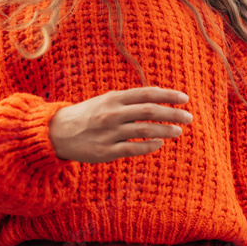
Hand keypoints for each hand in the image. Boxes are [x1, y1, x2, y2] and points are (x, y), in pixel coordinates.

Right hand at [48, 86, 192, 162]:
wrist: (57, 133)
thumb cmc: (88, 115)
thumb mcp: (106, 101)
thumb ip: (129, 101)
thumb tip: (159, 99)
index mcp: (113, 98)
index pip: (146, 93)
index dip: (167, 95)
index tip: (185, 98)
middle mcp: (112, 114)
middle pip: (149, 111)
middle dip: (172, 113)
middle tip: (189, 117)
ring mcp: (109, 133)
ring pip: (144, 130)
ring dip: (165, 130)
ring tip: (179, 131)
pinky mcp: (106, 151)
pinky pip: (133, 149)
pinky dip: (149, 145)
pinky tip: (160, 143)